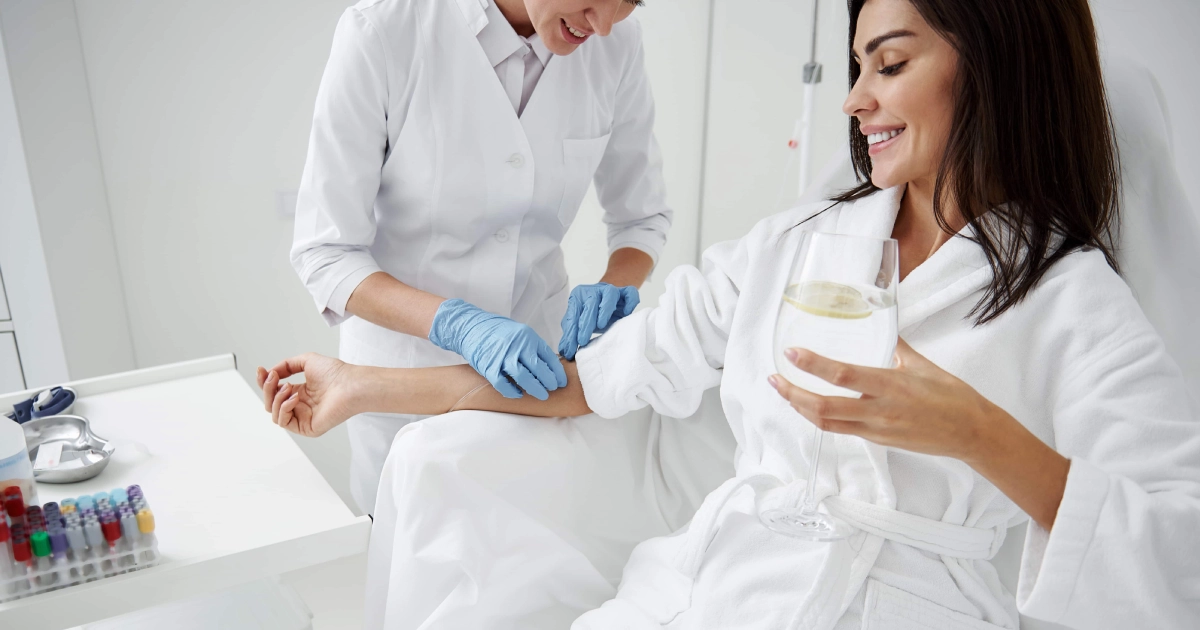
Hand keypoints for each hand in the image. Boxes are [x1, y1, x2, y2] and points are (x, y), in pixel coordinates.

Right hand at [256, 354, 360, 437]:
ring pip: (274, 413)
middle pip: (271, 402)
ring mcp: (303, 418)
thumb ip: (286, 365)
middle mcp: (300, 406)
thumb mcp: (306, 361)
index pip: (274, 391)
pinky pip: (284, 422)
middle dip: (267, 388)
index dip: (264, 381)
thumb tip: (271, 372)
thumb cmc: (336, 373)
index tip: (261, 370)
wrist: (350, 384)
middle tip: (273, 377)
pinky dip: (284, 408)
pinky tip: (294, 398)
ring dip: (276, 398)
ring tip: (288, 387)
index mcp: (300, 392)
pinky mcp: (306, 428)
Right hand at [429, 299, 566, 399]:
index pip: (548, 357)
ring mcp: (502, 357)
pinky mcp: (489, 367)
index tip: (562, 381)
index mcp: (527, 336)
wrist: (471, 327)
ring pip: (524, 378)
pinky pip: (503, 384)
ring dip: (535, 389)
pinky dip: (512, 392)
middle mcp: (517, 346)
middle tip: (552, 389)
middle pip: (538, 369)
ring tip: (542, 395)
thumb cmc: (497, 331)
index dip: (557, 371)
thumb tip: (549, 366)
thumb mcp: (520, 332)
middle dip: (549, 382)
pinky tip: (519, 394)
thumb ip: (533, 347)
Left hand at [558, 283, 639, 359]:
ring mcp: (611, 290)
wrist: (608, 301)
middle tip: (582, 340)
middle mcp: (594, 290)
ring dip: (605, 309)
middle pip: (590, 303)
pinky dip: (630, 302)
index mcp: (579, 296)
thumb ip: (571, 334)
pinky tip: (626, 313)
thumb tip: (564, 351)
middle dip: (586, 323)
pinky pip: (630, 293)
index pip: (574, 313)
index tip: (571, 348)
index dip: (571, 332)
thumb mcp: (579, 324)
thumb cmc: (592, 315)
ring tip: (601, 325)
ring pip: (609, 294)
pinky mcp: (626, 292)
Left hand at [767, 338, 1004, 462]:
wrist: (972, 432)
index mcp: (891, 386)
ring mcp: (877, 430)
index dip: (813, 365)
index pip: (842, 375)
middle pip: (824, 408)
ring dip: (801, 408)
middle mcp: (879, 411)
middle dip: (793, 394)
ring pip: (827, 424)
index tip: (791, 353)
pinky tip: (810, 406)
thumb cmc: (951, 395)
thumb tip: (880, 324)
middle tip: (774, 379)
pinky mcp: (878, 441)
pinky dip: (820, 418)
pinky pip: (841, 430)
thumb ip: (895, 346)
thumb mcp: (921, 364)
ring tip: (785, 392)